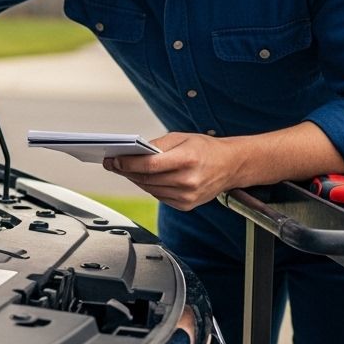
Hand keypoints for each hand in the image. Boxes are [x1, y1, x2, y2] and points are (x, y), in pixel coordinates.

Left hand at [103, 123, 343, 210]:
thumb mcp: (182, 137)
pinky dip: (148, 186)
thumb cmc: (207, 148)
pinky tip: (142, 177)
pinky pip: (159, 196)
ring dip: (134, 179)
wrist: (232, 166)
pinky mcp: (186, 205)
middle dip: (125, 169)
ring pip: (149, 189)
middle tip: (111, 161)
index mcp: (188, 161)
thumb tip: (132, 152)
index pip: (149, 165)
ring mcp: (187, 196)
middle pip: (146, 178)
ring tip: (122, 168)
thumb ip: (157, 145)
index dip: (127, 163)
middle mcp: (188, 181)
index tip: (112, 158)